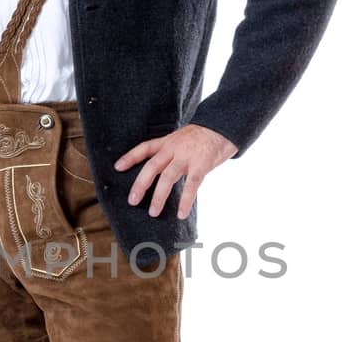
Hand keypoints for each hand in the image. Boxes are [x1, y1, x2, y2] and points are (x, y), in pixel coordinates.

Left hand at [114, 124, 238, 219]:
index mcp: (167, 142)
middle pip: (152, 166)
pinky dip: (186, 201)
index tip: (117, 167)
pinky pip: (191, 185)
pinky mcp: (201, 165)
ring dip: (159, 197)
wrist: (223, 127)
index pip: (145, 148)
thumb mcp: (180, 139)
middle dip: (140, 184)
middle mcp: (174, 148)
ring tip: (153, 212)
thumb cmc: (201, 137)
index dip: (130, 157)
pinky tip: (181, 214)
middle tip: (132, 201)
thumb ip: (169, 152)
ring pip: (168, 177)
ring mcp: (187, 156)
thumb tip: (158, 169)